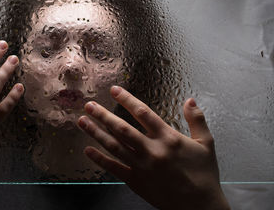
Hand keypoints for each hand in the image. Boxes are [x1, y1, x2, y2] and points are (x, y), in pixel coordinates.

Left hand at [77, 86, 229, 209]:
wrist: (200, 206)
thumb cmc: (204, 174)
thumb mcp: (206, 144)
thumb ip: (197, 120)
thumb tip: (190, 100)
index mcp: (167, 138)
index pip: (142, 113)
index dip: (127, 99)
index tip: (114, 90)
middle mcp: (151, 150)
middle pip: (121, 128)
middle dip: (103, 115)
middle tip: (89, 105)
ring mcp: (141, 166)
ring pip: (114, 146)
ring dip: (96, 133)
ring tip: (82, 122)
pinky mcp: (135, 181)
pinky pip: (114, 168)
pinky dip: (99, 159)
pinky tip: (87, 150)